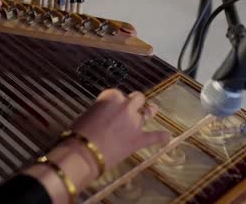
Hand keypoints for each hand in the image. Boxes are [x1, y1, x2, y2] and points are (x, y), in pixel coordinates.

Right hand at [24, 89, 169, 203]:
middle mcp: (126, 106)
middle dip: (134, 102)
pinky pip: (155, 137)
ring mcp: (135, 122)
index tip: (110, 106)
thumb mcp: (87, 115)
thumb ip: (100, 112)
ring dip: (149, 111)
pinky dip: (161, 137)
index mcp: (111, 97)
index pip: (116, 94)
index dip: (114, 101)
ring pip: (147, 112)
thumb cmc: (79, 132)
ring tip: (152, 110)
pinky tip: (166, 137)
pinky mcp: (139, 139)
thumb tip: (104, 117)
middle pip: (136, 98)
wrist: (84, 152)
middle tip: (131, 107)